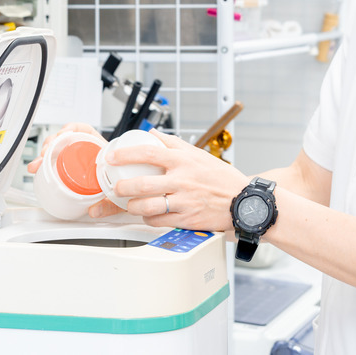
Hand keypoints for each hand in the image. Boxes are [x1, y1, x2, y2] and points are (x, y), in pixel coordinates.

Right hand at [26, 123, 124, 218]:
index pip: (84, 130)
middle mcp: (86, 153)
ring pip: (56, 151)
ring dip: (44, 155)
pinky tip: (39, 167)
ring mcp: (76, 161)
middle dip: (51, 143)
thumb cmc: (120, 190)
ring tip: (37, 164)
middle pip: (66, 140)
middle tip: (45, 153)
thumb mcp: (117, 196)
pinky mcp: (68, 170)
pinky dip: (45, 163)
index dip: (72, 128)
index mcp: (100, 150)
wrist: (123, 196)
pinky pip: (54, 162)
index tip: (64, 134)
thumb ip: (108, 205)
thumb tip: (94, 211)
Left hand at [105, 129, 248, 231]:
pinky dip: (149, 218)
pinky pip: (160, 221)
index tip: (112, 158)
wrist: (243, 201)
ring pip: (148, 206)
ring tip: (130, 204)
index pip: (149, 153)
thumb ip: (173, 144)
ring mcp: (184, 201)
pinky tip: (148, 214)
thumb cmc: (220, 178)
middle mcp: (182, 180)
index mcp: (183, 161)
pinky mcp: (187, 220)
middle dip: (124, 187)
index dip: (126, 154)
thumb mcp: (198, 154)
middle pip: (143, 184)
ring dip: (133, 207)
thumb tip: (152, 134)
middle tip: (117, 187)